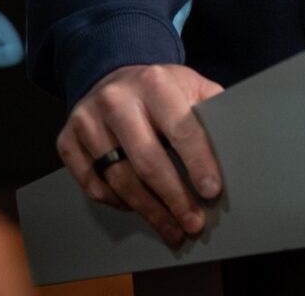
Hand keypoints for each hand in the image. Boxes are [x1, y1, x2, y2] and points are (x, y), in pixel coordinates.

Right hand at [56, 63, 224, 247]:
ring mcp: (87, 121)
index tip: (211, 191)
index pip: (180, 129)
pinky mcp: (67, 140)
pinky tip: (138, 209)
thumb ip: (212, 109)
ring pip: (119, 179)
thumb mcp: (191, 85)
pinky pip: (93, 184)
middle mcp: (116, 100)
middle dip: (174, 198)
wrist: (113, 76)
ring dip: (148, 209)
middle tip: (193, 223)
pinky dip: (117, 202)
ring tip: (171, 228)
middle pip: (147, 161)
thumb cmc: (162, 89)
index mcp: (154, 83)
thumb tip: (238, 144)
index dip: (198, 162)